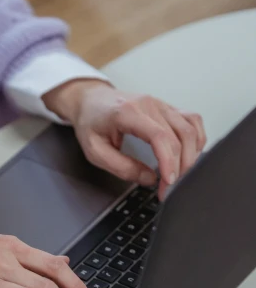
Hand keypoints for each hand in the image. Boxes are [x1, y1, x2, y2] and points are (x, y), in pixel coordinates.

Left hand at [42, 80, 205, 199]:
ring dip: (192, 154)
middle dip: (181, 166)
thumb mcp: (95, 152)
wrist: (90, 100)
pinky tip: (190, 155)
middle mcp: (149, 105)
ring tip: (181, 175)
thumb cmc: (90, 122)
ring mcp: (160, 104)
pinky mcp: (167, 108)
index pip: (159, 137)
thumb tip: (150, 179)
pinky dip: (196, 139)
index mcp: (128, 113)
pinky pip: (191, 120)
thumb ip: (122, 167)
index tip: (168, 182)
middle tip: (170, 188)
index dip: (169, 162)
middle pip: (180, 135)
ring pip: (191, 127)